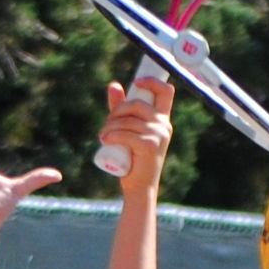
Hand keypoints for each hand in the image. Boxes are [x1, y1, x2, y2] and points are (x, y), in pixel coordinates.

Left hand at [95, 75, 173, 191]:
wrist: (139, 186)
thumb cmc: (133, 157)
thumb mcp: (127, 129)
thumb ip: (121, 107)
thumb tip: (113, 84)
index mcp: (162, 119)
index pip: (166, 91)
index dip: (152, 82)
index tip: (136, 82)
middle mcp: (164, 125)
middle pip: (137, 104)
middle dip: (117, 110)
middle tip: (107, 124)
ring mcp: (158, 135)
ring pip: (128, 121)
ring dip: (110, 126)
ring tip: (103, 136)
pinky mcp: (149, 146)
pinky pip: (126, 134)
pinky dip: (112, 136)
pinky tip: (104, 140)